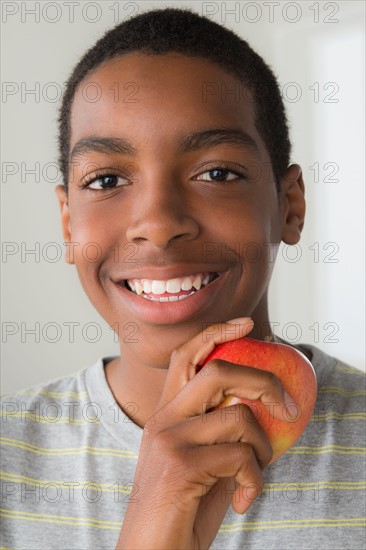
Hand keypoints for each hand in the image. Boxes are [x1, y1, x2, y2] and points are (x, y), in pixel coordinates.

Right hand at [116, 319, 292, 548]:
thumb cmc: (181, 508)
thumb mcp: (202, 461)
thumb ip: (219, 430)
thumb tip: (260, 405)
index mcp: (166, 415)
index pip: (185, 357)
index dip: (215, 333)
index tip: (246, 324)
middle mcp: (164, 419)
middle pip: (218, 372)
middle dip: (262, 381)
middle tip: (288, 405)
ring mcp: (170, 439)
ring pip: (238, 417)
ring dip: (264, 448)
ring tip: (256, 474)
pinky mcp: (181, 465)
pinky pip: (241, 456)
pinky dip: (255, 480)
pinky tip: (242, 500)